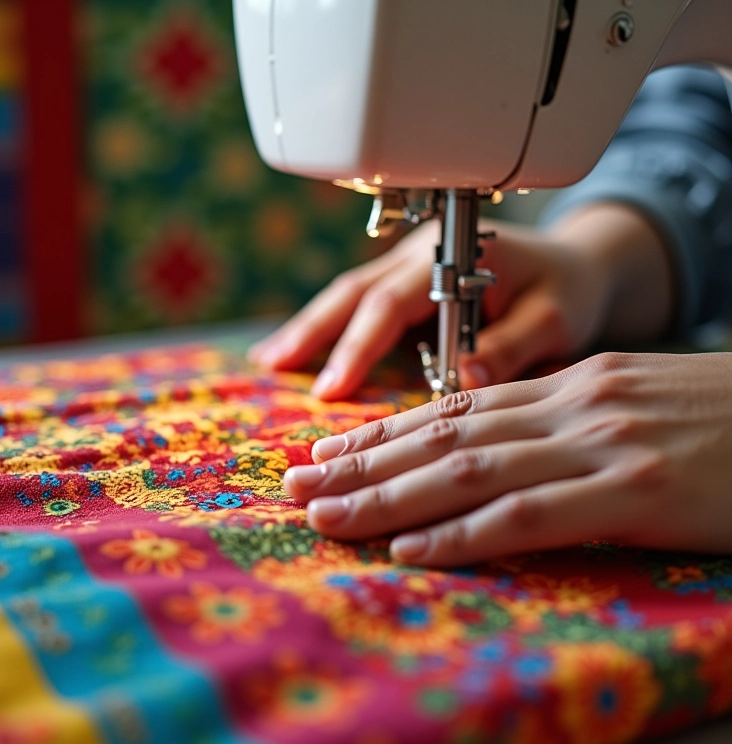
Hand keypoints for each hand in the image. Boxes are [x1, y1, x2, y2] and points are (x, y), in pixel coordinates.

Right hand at [249, 204, 672, 399]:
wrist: (574, 266)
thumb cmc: (566, 290)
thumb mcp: (555, 316)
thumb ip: (513, 344)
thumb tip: (464, 376)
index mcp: (456, 256)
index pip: (394, 301)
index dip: (359, 344)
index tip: (332, 387)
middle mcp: (423, 255)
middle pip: (355, 290)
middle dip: (313, 329)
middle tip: (273, 365)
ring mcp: (410, 266)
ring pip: (349, 293)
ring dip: (310, 325)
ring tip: (270, 358)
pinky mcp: (407, 284)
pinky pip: (360, 303)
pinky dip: (328, 326)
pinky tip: (302, 347)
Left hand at [284, 352, 731, 566]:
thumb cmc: (719, 419)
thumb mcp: (627, 406)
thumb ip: (558, 425)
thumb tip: (492, 453)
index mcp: (567, 384)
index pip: (452, 406)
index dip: (384, 431)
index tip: (328, 450)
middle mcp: (570, 405)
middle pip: (442, 434)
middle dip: (363, 462)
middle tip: (298, 483)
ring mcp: (600, 444)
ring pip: (468, 469)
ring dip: (390, 497)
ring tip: (327, 516)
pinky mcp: (636, 489)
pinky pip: (530, 514)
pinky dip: (465, 534)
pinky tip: (413, 550)